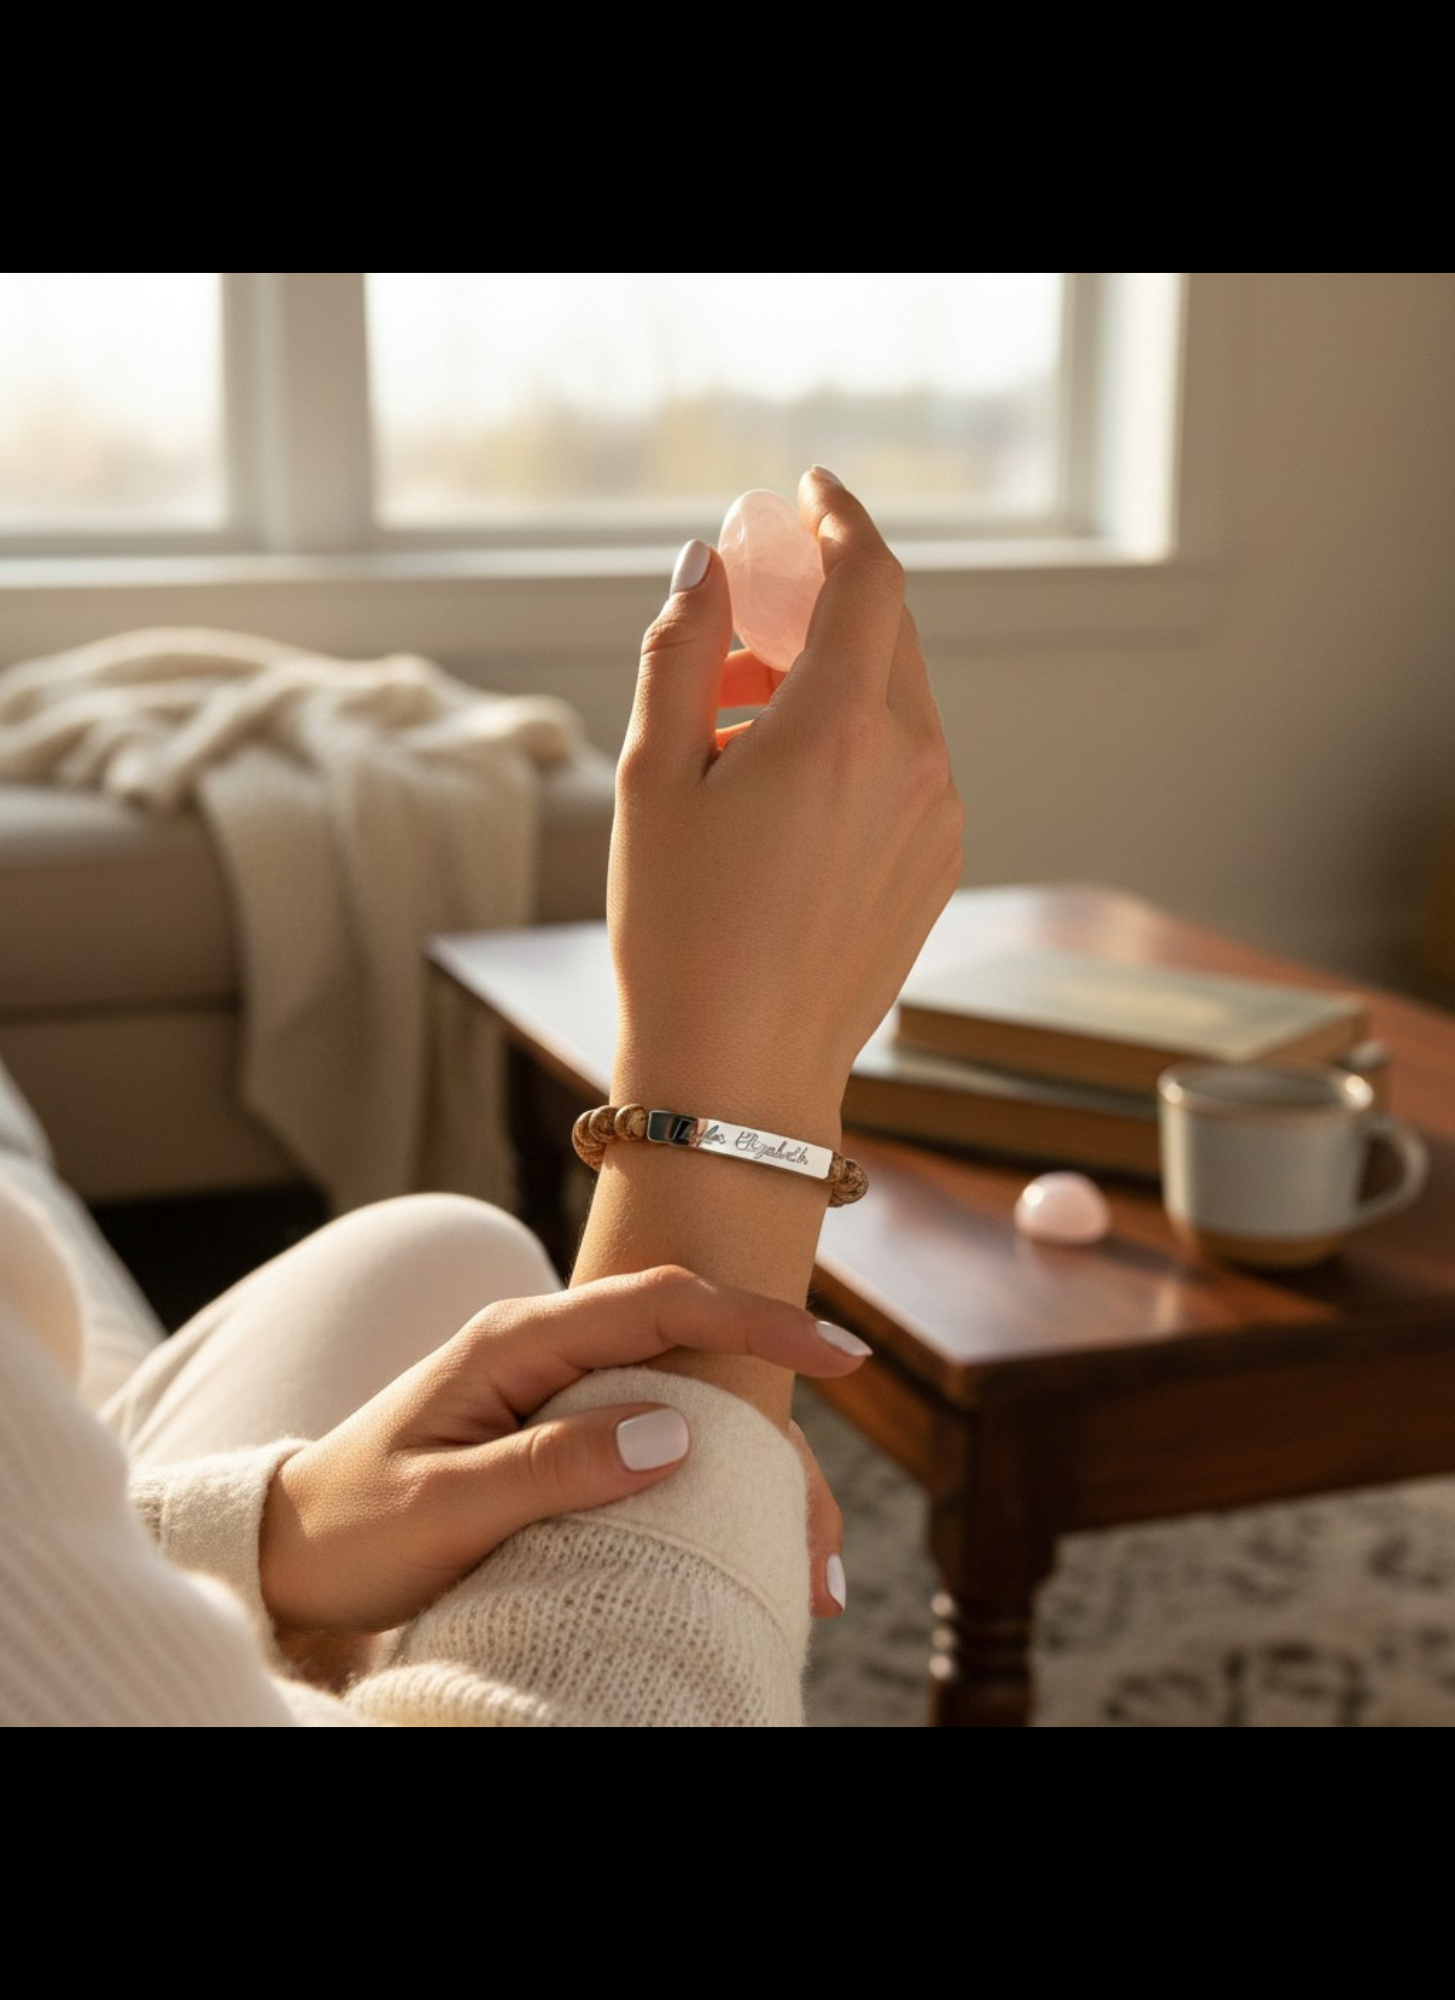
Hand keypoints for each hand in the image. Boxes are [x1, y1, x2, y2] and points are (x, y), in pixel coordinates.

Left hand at [259, 1265, 868, 1637]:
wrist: (289, 1551)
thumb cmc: (352, 1528)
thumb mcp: (443, 1507)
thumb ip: (550, 1465)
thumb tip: (675, 1433)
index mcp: (515, 1339)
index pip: (660, 1301)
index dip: (756, 1322)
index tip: (841, 1356)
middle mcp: (544, 1346)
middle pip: (690, 1342)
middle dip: (776, 1405)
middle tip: (829, 1510)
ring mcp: (552, 1383)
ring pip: (682, 1390)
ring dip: (746, 1459)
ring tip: (805, 1556)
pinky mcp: (556, 1425)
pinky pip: (652, 1429)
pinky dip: (707, 1476)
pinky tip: (740, 1534)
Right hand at [609, 465, 963, 1138]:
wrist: (740, 1075)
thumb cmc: (679, 931)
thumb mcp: (653, 777)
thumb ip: (683, 651)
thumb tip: (706, 565)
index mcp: (840, 731)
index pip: (871, 579)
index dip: (839, 520)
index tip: (808, 495)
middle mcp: (914, 765)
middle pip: (887, 636)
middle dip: (819, 607)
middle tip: (743, 621)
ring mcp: (939, 819)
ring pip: (898, 704)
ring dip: (829, 682)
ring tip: (735, 729)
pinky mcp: (939, 864)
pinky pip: (908, 767)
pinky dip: (855, 745)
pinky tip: (781, 792)